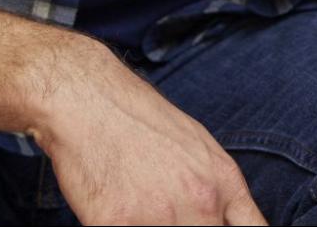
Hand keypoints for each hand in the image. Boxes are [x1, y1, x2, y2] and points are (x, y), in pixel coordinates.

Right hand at [25, 38, 265, 224]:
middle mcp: (200, 202)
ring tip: (142, 210)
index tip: (219, 226)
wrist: (91, 102)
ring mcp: (160, 217)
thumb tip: (221, 218)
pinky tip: (116, 215)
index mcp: (224, 182)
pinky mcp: (117, 225)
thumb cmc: (142, 122)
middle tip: (165, 214)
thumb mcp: (199, 148)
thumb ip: (216, 190)